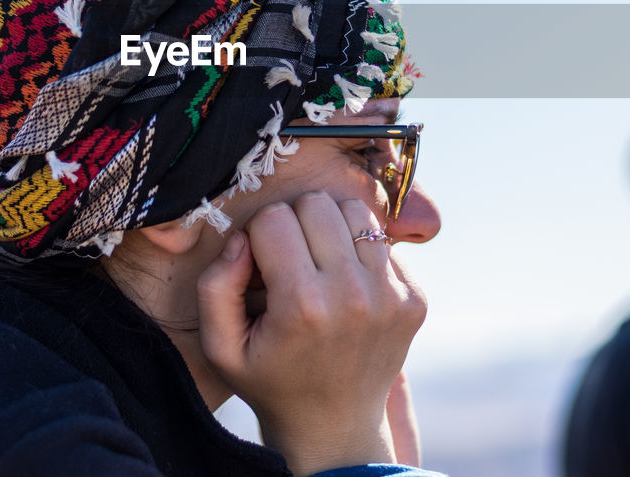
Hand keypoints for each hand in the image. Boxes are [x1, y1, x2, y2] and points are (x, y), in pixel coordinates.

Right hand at [197, 191, 427, 476]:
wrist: (334, 426)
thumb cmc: (270, 379)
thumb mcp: (221, 346)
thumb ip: (215, 286)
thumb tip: (242, 239)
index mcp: (303, 305)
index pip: (273, 218)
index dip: (257, 236)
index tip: (259, 267)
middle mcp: (354, 295)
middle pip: (316, 203)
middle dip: (294, 222)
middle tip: (289, 259)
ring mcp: (392, 296)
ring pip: (355, 210)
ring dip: (330, 227)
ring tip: (319, 262)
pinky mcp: (414, 298)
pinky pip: (382, 240)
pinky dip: (360, 252)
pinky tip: (347, 284)